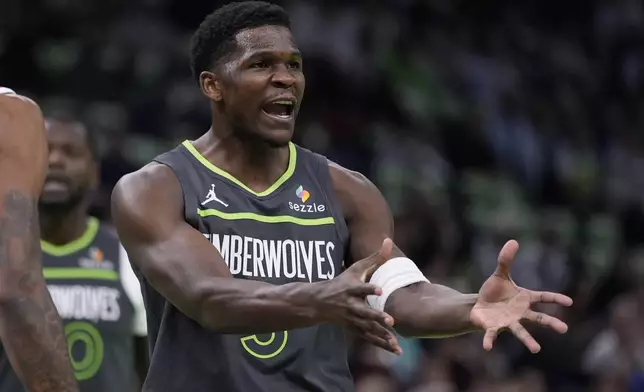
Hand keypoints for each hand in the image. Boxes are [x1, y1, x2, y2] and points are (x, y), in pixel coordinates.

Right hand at [315, 238, 401, 354]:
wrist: (319, 302)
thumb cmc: (342, 281)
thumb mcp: (356, 267)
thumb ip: (375, 257)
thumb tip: (388, 240)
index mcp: (351, 289)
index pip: (361, 288)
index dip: (369, 288)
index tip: (380, 289)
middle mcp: (351, 305)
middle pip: (364, 312)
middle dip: (376, 317)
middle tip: (391, 321)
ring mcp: (352, 319)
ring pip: (367, 328)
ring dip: (381, 335)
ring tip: (395, 341)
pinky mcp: (355, 328)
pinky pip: (369, 337)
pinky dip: (382, 344)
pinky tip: (396, 349)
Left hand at [470, 240, 572, 353]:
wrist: (479, 306)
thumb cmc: (494, 292)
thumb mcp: (500, 274)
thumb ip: (506, 260)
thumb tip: (513, 241)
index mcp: (524, 299)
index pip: (543, 297)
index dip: (555, 299)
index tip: (570, 302)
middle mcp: (520, 313)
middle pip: (538, 318)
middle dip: (551, 323)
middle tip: (564, 329)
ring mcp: (508, 322)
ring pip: (521, 332)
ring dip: (528, 340)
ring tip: (536, 349)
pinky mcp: (494, 327)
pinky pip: (492, 334)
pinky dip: (489, 340)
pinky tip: (487, 348)